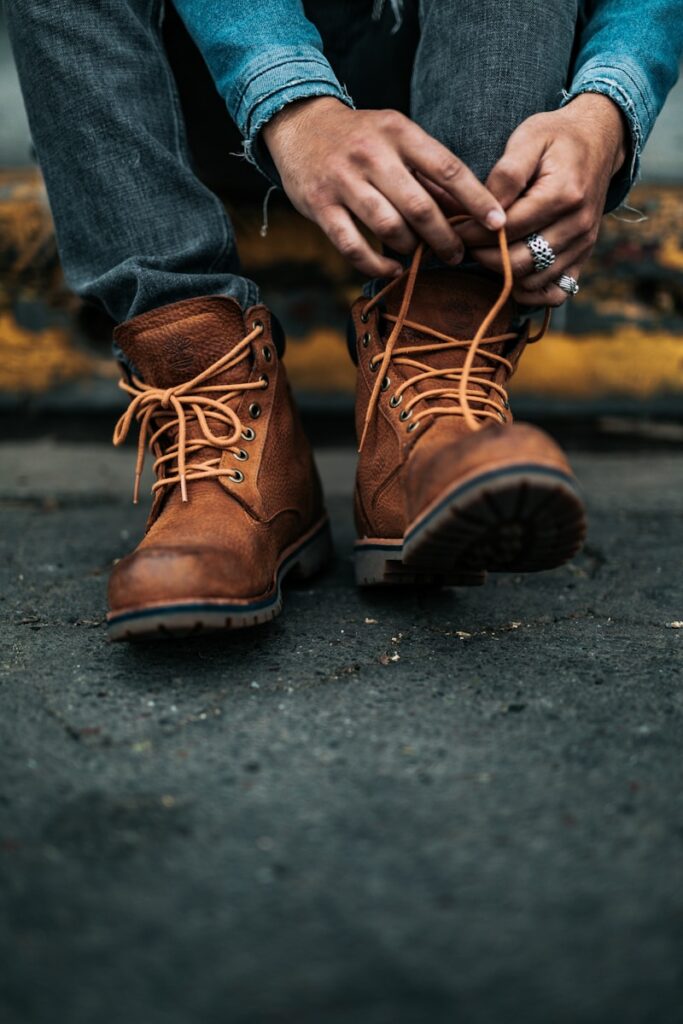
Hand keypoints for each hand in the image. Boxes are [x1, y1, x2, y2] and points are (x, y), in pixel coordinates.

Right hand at [262, 97, 505, 278]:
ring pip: (388, 227)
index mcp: (398, 132)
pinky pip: (353, 246)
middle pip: (420, 206)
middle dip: (445, 237)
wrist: (299, 126)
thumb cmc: (360, 138)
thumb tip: (469, 211)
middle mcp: (371, 154)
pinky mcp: (320, 206)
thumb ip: (428, 174)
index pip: (447, 168)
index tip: (498, 223)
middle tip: (457, 254)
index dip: (476, 199)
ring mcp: (343, 181)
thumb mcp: (396, 140)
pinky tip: (393, 268)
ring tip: (422, 256)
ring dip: (411, 249)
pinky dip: (377, 263)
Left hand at [457, 94, 626, 305]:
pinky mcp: (583, 256)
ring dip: (503, 274)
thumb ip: (506, 175)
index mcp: (563, 194)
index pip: (508, 229)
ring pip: (533, 280)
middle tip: (465, 244)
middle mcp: (578, 225)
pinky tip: (512, 275)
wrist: (599, 140)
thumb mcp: (529, 138)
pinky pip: (556, 292)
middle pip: (519, 261)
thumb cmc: (557, 137)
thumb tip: (487, 210)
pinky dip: (531, 291)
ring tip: (485, 252)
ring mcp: (583, 244)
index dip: (475, 233)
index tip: (454, 228)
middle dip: (483, 256)